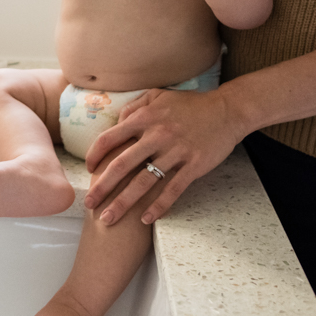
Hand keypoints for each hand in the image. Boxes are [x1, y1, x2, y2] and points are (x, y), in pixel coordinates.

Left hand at [81, 85, 245, 224]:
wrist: (227, 110)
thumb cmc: (190, 104)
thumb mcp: (158, 96)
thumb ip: (135, 107)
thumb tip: (116, 122)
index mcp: (144, 118)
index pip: (109, 139)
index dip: (94, 155)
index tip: (88, 170)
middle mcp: (156, 135)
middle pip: (121, 165)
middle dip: (102, 187)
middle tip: (88, 204)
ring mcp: (175, 152)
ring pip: (143, 182)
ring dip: (123, 203)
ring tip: (108, 219)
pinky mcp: (193, 165)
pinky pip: (172, 190)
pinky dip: (158, 206)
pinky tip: (145, 219)